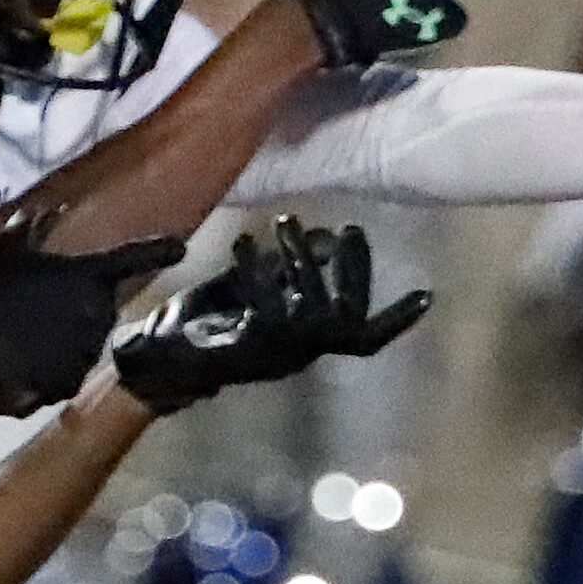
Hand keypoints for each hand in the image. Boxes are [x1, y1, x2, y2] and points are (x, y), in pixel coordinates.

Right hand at [0, 222, 182, 416]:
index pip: (135, 257)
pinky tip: (24, 360)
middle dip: (79, 301)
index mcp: (88, 277)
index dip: (161, 250)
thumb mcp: (3, 255)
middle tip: (40, 303)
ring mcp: (89, 352)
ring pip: (85, 336)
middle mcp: (99, 314)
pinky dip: (53, 363)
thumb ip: (30, 234)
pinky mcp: (72, 383)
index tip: (181, 247)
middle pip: (101, 302)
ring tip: (26, 334)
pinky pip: (69, 367)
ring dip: (66, 333)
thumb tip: (47, 214)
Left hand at [111, 216, 431, 414]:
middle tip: (351, 228)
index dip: (398, 320)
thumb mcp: (255, 289)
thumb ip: (294, 267)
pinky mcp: (243, 349)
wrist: (154, 362)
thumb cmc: (206, 324)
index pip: (366, 340)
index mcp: (306, 345)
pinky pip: (263, 305)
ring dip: (301, 261)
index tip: (428, 294)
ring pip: (310, 308)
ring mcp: (272, 356)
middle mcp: (297, 356)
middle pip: (348, 320)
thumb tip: (329, 238)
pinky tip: (245, 241)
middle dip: (357, 272)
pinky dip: (256, 269)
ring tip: (285, 221)